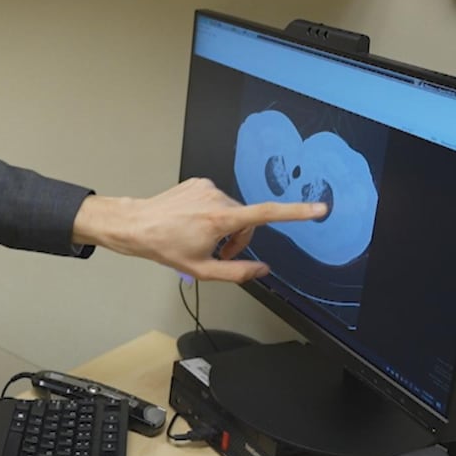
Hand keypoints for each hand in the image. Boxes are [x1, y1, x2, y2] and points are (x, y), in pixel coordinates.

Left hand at [72, 178, 326, 282]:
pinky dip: (213, 215)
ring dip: (225, 228)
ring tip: (202, 240)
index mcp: (221, 219)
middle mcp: (217, 198)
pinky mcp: (198, 183)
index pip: (267, 214)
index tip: (319, 208)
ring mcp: (207, 188)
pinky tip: (193, 224)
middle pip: (247, 220)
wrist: (136, 225)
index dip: (296, 212)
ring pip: (232, 212)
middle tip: (219, 254)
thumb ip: (237, 273)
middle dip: (238, 239)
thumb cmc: (164, 247)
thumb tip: (263, 270)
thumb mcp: (201, 270)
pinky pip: (217, 201)